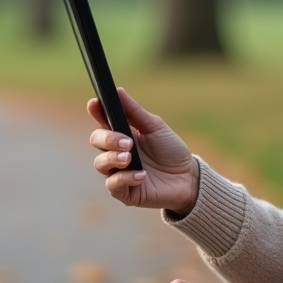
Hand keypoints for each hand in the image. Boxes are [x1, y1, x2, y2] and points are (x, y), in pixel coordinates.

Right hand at [88, 88, 198, 214]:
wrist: (188, 177)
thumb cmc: (171, 150)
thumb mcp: (156, 128)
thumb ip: (135, 112)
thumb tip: (118, 90)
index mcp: (123, 134)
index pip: (103, 121)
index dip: (96, 112)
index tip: (94, 103)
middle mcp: (116, 152)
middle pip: (96, 140)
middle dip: (108, 138)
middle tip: (127, 142)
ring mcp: (118, 172)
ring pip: (100, 163)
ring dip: (113, 158)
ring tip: (130, 157)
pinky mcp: (125, 192)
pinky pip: (113, 185)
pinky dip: (125, 178)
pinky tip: (141, 175)